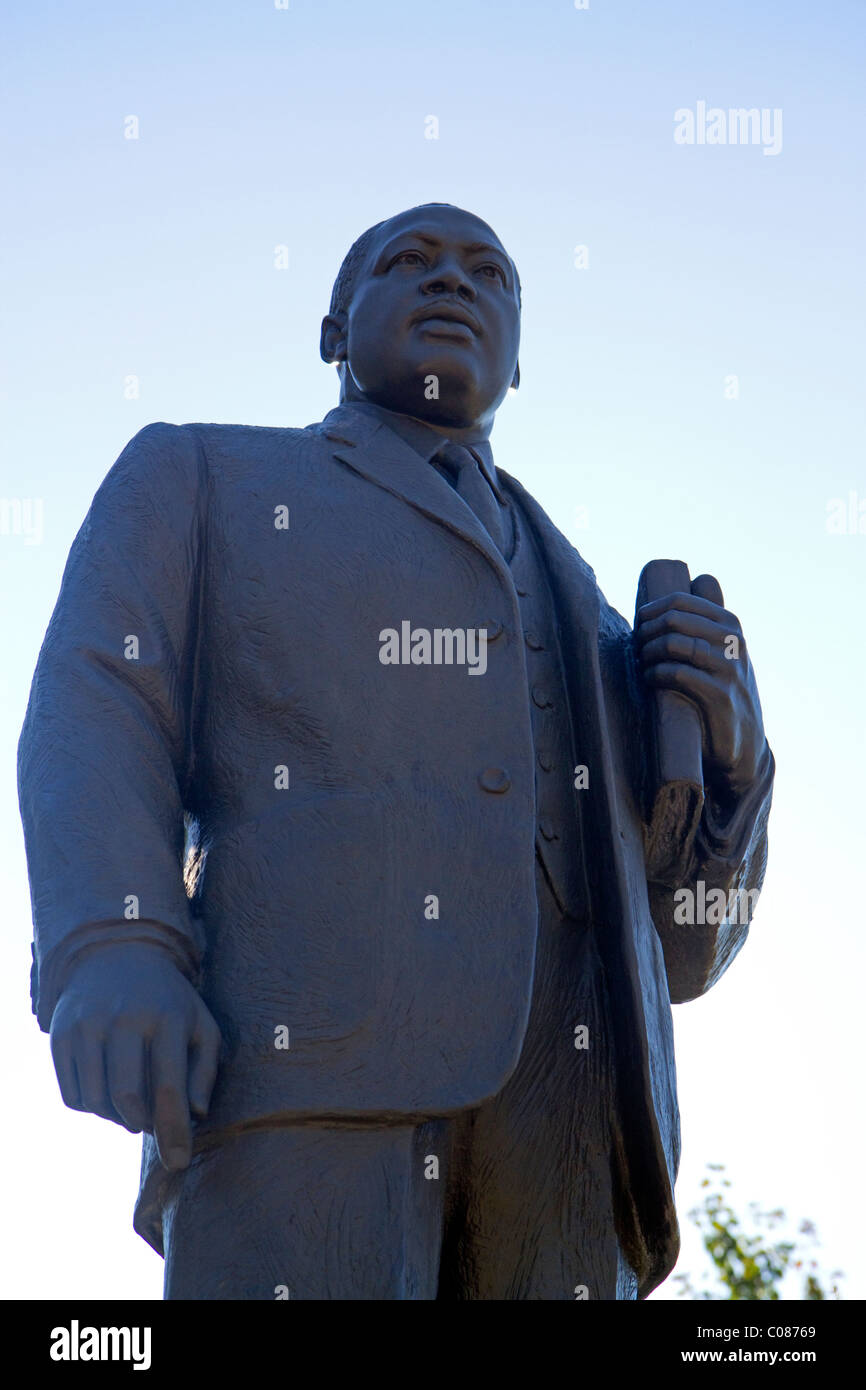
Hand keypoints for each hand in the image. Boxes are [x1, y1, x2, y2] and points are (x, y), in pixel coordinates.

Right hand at [49, 942, 221, 1171]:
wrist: (116, 956)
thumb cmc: (168, 1001)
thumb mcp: (200, 1024)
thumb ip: (206, 1069)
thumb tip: (195, 1114)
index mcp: (166, 1017)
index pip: (169, 1087)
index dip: (173, 1131)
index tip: (178, 1161)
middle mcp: (123, 1019)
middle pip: (127, 1098)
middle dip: (143, 1123)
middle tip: (151, 1120)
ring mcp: (87, 1025)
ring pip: (96, 1101)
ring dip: (116, 1117)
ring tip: (131, 1103)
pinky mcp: (61, 1034)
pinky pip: (72, 1096)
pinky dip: (91, 1106)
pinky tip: (106, 1089)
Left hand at [635, 573, 768, 810]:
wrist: (743, 745)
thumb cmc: (723, 693)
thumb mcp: (722, 651)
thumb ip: (710, 620)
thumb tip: (698, 579)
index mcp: (730, 624)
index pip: (683, 599)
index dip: (653, 608)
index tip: (639, 623)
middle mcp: (734, 641)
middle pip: (675, 619)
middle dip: (646, 629)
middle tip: (636, 645)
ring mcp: (729, 668)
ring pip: (675, 643)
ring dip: (648, 651)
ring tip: (641, 662)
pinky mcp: (720, 696)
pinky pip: (678, 674)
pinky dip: (656, 674)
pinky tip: (649, 679)